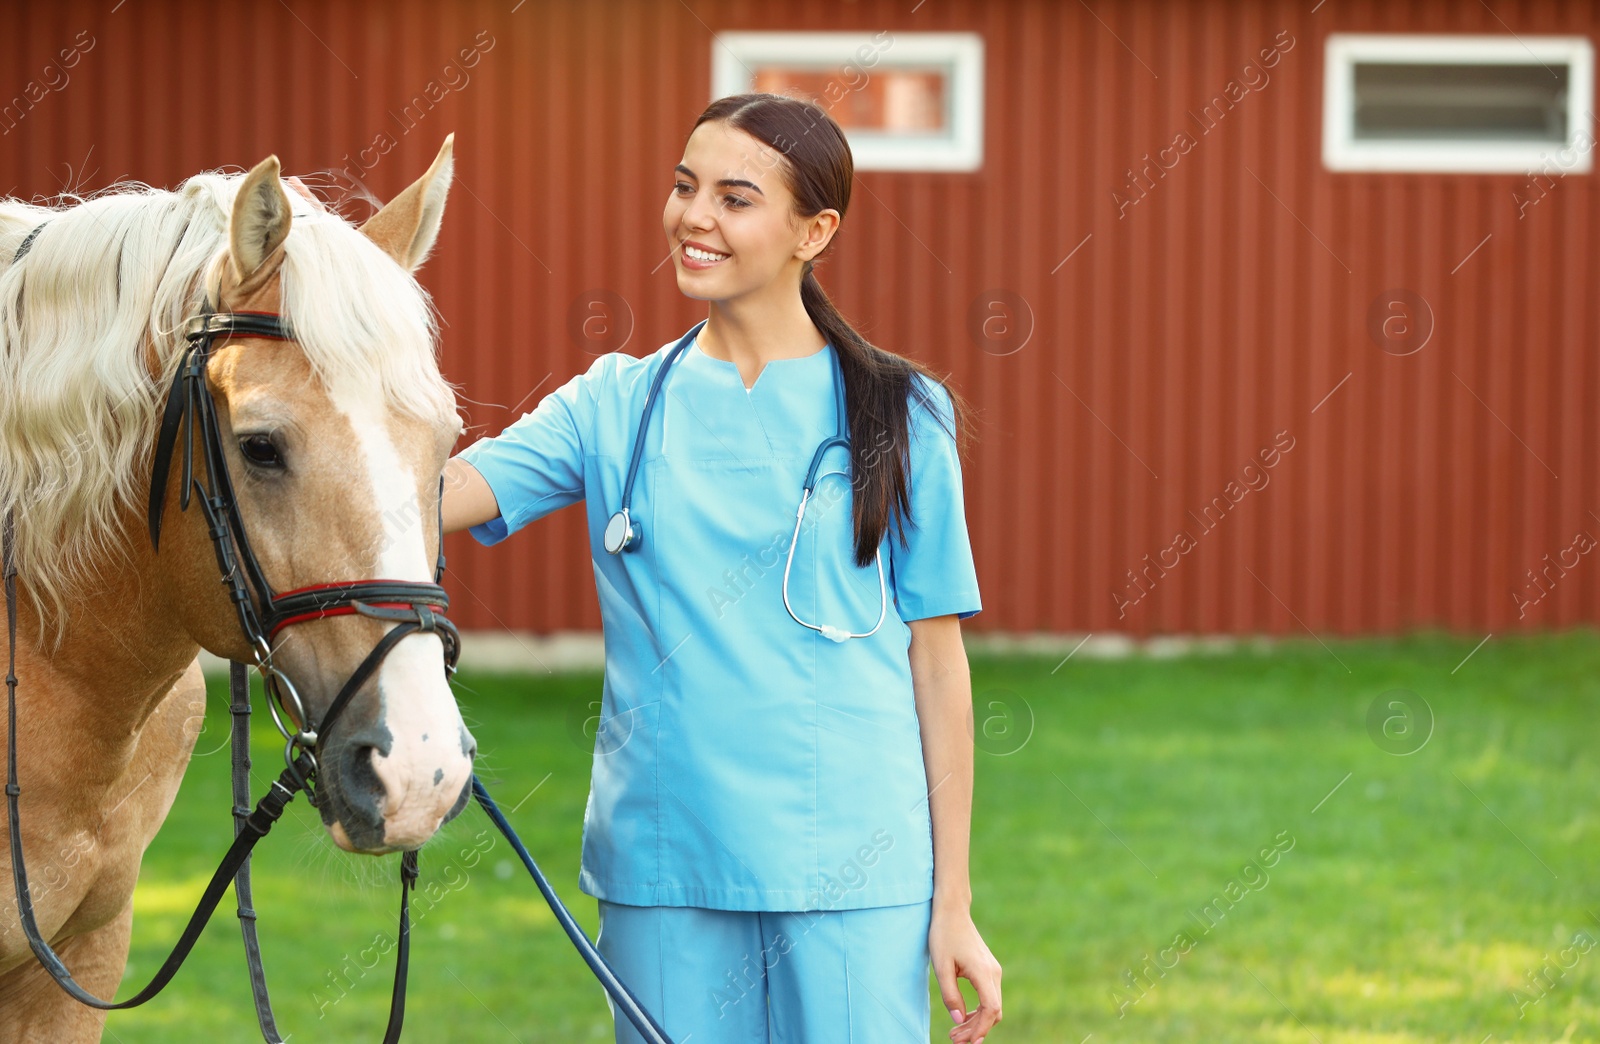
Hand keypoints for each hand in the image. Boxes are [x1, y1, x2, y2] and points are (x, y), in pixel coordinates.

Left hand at [930, 904, 1002, 1042]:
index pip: (991, 1009)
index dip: (980, 1029)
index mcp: (983, 972)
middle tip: (954, 1040)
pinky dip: (979, 1011)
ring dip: (977, 1022)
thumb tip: (959, 1021)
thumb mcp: (941, 967)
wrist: (952, 911)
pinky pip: (990, 997)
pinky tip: (965, 1017)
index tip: (967, 1041)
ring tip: (956, 1032)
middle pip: (993, 1012)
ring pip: (993, 1006)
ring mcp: (993, 971)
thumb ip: (951, 995)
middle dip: (976, 1030)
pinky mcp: (988, 969)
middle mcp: (993, 973)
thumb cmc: (944, 935)